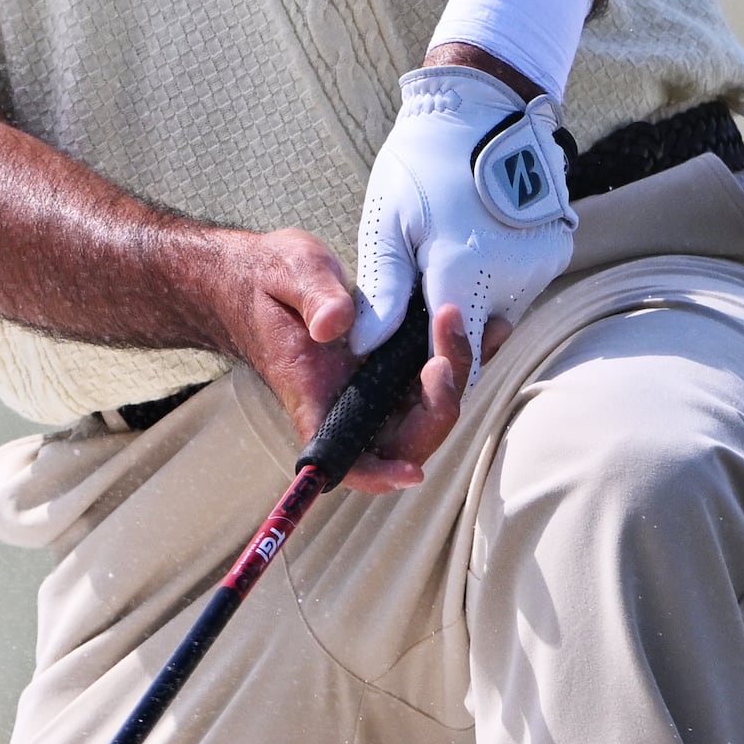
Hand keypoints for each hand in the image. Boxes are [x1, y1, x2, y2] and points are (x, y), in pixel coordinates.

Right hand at [198, 228, 471, 489]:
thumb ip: (314, 296)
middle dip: (437, 406)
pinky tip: (485, 329)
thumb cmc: (264, 276)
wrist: (258, 274)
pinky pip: (431, 380)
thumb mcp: (286, 270)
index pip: (339, 452)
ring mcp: (370, 385)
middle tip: (444, 354)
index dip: (378, 473)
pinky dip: (460, 362)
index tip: (411, 472)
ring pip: (424, 411)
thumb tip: (337, 325)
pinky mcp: (388, 365)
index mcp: (311, 388)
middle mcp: (345, 398)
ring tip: (469, 327)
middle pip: (403, 438)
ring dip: (455, 380)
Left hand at [357, 62, 574, 361]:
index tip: (405, 361)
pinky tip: (470, 247)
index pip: (455, 349)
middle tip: (414, 299)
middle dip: (448, 329)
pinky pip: (522, 285)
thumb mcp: (388, 223)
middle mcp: (518, 275)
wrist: (484, 106)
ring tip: (439, 261)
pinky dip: (496, 281)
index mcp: (470, 271)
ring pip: (502, 311)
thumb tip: (368, 348)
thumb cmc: (422, 161)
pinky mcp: (558, 250)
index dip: (431, 362)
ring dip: (473, 303)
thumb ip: (383, 290)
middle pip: (480, 332)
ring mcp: (544, 263)